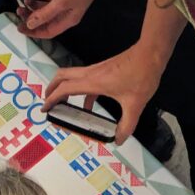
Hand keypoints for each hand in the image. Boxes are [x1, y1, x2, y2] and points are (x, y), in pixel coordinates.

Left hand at [17, 0, 105, 38]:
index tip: (19, 27)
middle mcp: (66, 13)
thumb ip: (44, 15)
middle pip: (45, 19)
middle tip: (18, 10)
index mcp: (67, 20)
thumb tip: (29, 25)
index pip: (48, 32)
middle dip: (31, 16)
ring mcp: (65, 0)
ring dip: (34, 5)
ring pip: (45, 7)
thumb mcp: (59, 3)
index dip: (33, 32)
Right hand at [41, 44, 163, 143]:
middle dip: (51, 89)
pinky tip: (89, 105)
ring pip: (71, 76)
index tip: (45, 109)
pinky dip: (80, 91)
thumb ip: (127, 125)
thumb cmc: (141, 76)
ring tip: (64, 105)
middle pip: (61, 77)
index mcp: (93, 82)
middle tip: (49, 103)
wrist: (150, 54)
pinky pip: (84, 80)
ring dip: (64, 88)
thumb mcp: (135, 105)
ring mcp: (96, 70)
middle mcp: (90, 74)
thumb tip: (119, 140)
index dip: (52, 99)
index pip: (64, 89)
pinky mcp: (102, 69)